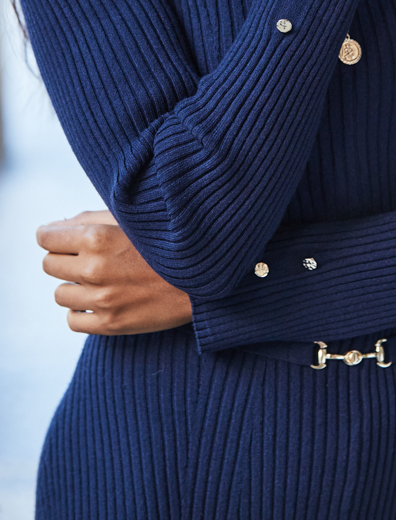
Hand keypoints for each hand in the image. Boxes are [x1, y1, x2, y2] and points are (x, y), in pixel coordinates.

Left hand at [37, 211, 192, 334]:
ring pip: (59, 293)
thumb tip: (53, 227)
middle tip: (86, 257)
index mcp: (97, 236)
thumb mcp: (131, 219)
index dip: (52, 235)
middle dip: (63, 258)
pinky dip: (82, 310)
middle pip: (49, 264)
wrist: (203, 274)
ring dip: (74, 285)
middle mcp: (94, 268)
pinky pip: (72, 320)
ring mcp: (101, 299)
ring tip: (99, 279)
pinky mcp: (110, 324)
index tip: (60, 237)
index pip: (46, 237)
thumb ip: (90, 218)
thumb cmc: (166, 240)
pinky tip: (100, 300)